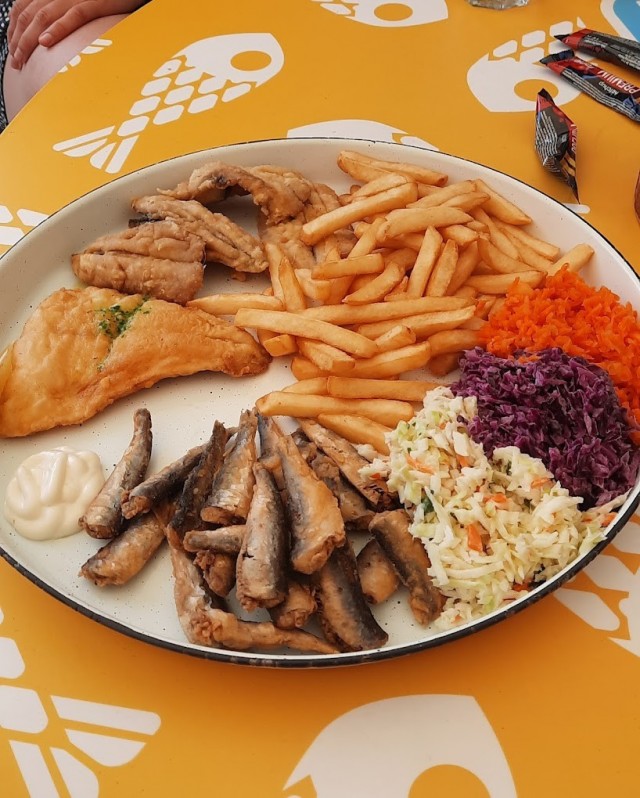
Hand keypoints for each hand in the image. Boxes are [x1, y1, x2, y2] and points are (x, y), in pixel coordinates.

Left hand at [8, 0, 144, 68]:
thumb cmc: (112, 3)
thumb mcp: (83, 8)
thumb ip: (65, 18)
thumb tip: (51, 39)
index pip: (23, 7)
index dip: (15, 29)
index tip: (13, 49)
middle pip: (29, 14)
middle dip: (18, 39)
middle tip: (16, 62)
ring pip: (44, 16)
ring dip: (30, 39)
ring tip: (23, 58)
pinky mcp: (96, 3)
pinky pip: (73, 16)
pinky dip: (57, 29)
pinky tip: (46, 42)